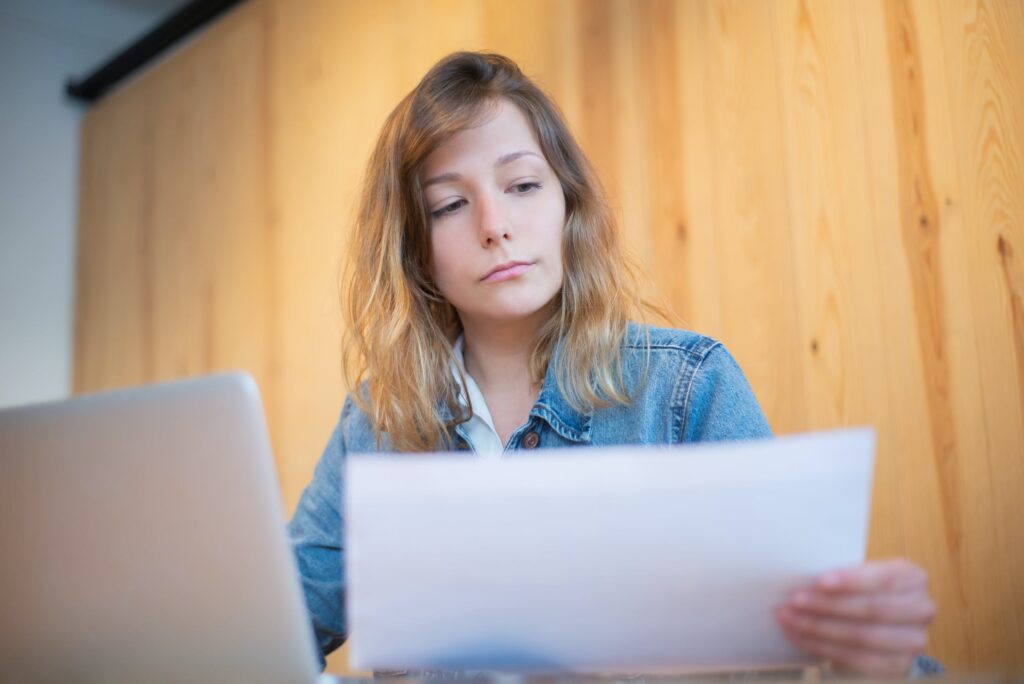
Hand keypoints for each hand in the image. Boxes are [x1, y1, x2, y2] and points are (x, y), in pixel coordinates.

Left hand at [775, 559, 936, 675]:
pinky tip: (800, 637)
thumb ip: (842, 578)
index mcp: (913, 578)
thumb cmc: (860, 593)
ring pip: (861, 636)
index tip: (820, 581)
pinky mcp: (898, 666)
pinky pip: (857, 659)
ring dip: (818, 627)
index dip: (851, 581)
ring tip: (789, 618)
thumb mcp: (858, 578)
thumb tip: (804, 580)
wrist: (878, 626)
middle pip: (871, 609)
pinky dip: (822, 647)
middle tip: (794, 600)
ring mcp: (914, 641)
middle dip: (827, 605)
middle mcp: (921, 608)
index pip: (883, 578)